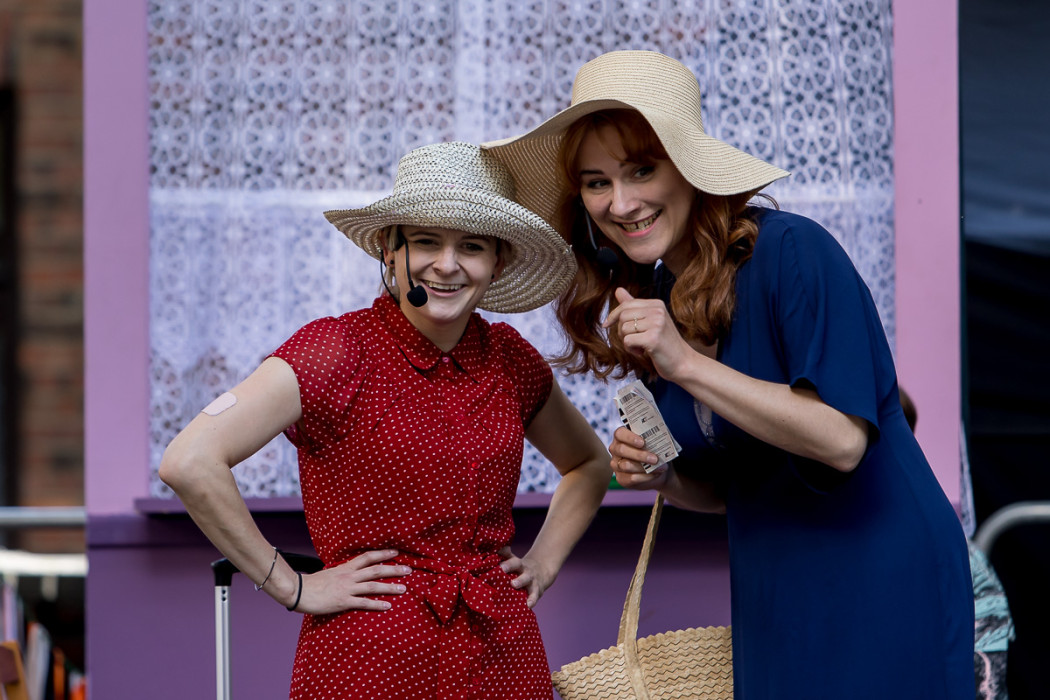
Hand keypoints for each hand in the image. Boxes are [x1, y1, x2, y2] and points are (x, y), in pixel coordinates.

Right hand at [294, 549, 410, 614]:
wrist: (298, 591)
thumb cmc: (312, 584)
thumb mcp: (329, 573)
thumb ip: (342, 572)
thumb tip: (351, 571)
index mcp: (345, 568)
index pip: (368, 557)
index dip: (383, 554)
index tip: (396, 553)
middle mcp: (349, 576)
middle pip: (376, 570)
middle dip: (393, 569)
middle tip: (408, 570)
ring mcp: (347, 588)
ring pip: (373, 586)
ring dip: (390, 587)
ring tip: (404, 588)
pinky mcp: (343, 601)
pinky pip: (363, 603)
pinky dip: (376, 604)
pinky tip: (388, 606)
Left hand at [499, 546, 554, 608]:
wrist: (542, 570)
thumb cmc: (522, 567)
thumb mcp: (515, 561)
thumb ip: (505, 555)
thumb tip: (495, 548)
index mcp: (519, 565)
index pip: (514, 563)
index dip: (508, 565)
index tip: (501, 567)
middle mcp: (527, 573)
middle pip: (523, 575)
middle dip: (518, 579)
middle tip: (512, 583)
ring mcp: (533, 582)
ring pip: (530, 585)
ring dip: (524, 588)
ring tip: (517, 590)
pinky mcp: (537, 592)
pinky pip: (535, 596)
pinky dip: (532, 601)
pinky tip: (528, 606)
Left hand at [602, 287, 693, 380]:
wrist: (683, 362)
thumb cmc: (664, 343)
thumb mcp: (650, 321)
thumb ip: (634, 306)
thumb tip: (618, 290)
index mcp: (657, 304)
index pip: (626, 304)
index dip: (613, 315)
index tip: (606, 324)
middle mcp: (658, 311)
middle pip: (622, 316)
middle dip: (622, 331)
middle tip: (634, 340)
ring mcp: (656, 324)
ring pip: (623, 329)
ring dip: (627, 342)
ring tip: (642, 346)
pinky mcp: (653, 338)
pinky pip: (627, 341)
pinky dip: (631, 350)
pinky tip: (644, 352)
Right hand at [609, 425, 669, 490]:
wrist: (655, 470)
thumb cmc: (652, 451)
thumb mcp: (652, 442)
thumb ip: (653, 439)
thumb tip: (660, 440)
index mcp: (621, 436)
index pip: (619, 434)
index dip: (630, 437)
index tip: (642, 442)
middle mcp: (615, 449)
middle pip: (622, 450)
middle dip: (639, 454)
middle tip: (655, 458)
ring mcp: (616, 464)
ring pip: (626, 465)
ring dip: (644, 467)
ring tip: (659, 467)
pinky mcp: (621, 478)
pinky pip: (631, 478)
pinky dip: (646, 476)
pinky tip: (656, 474)